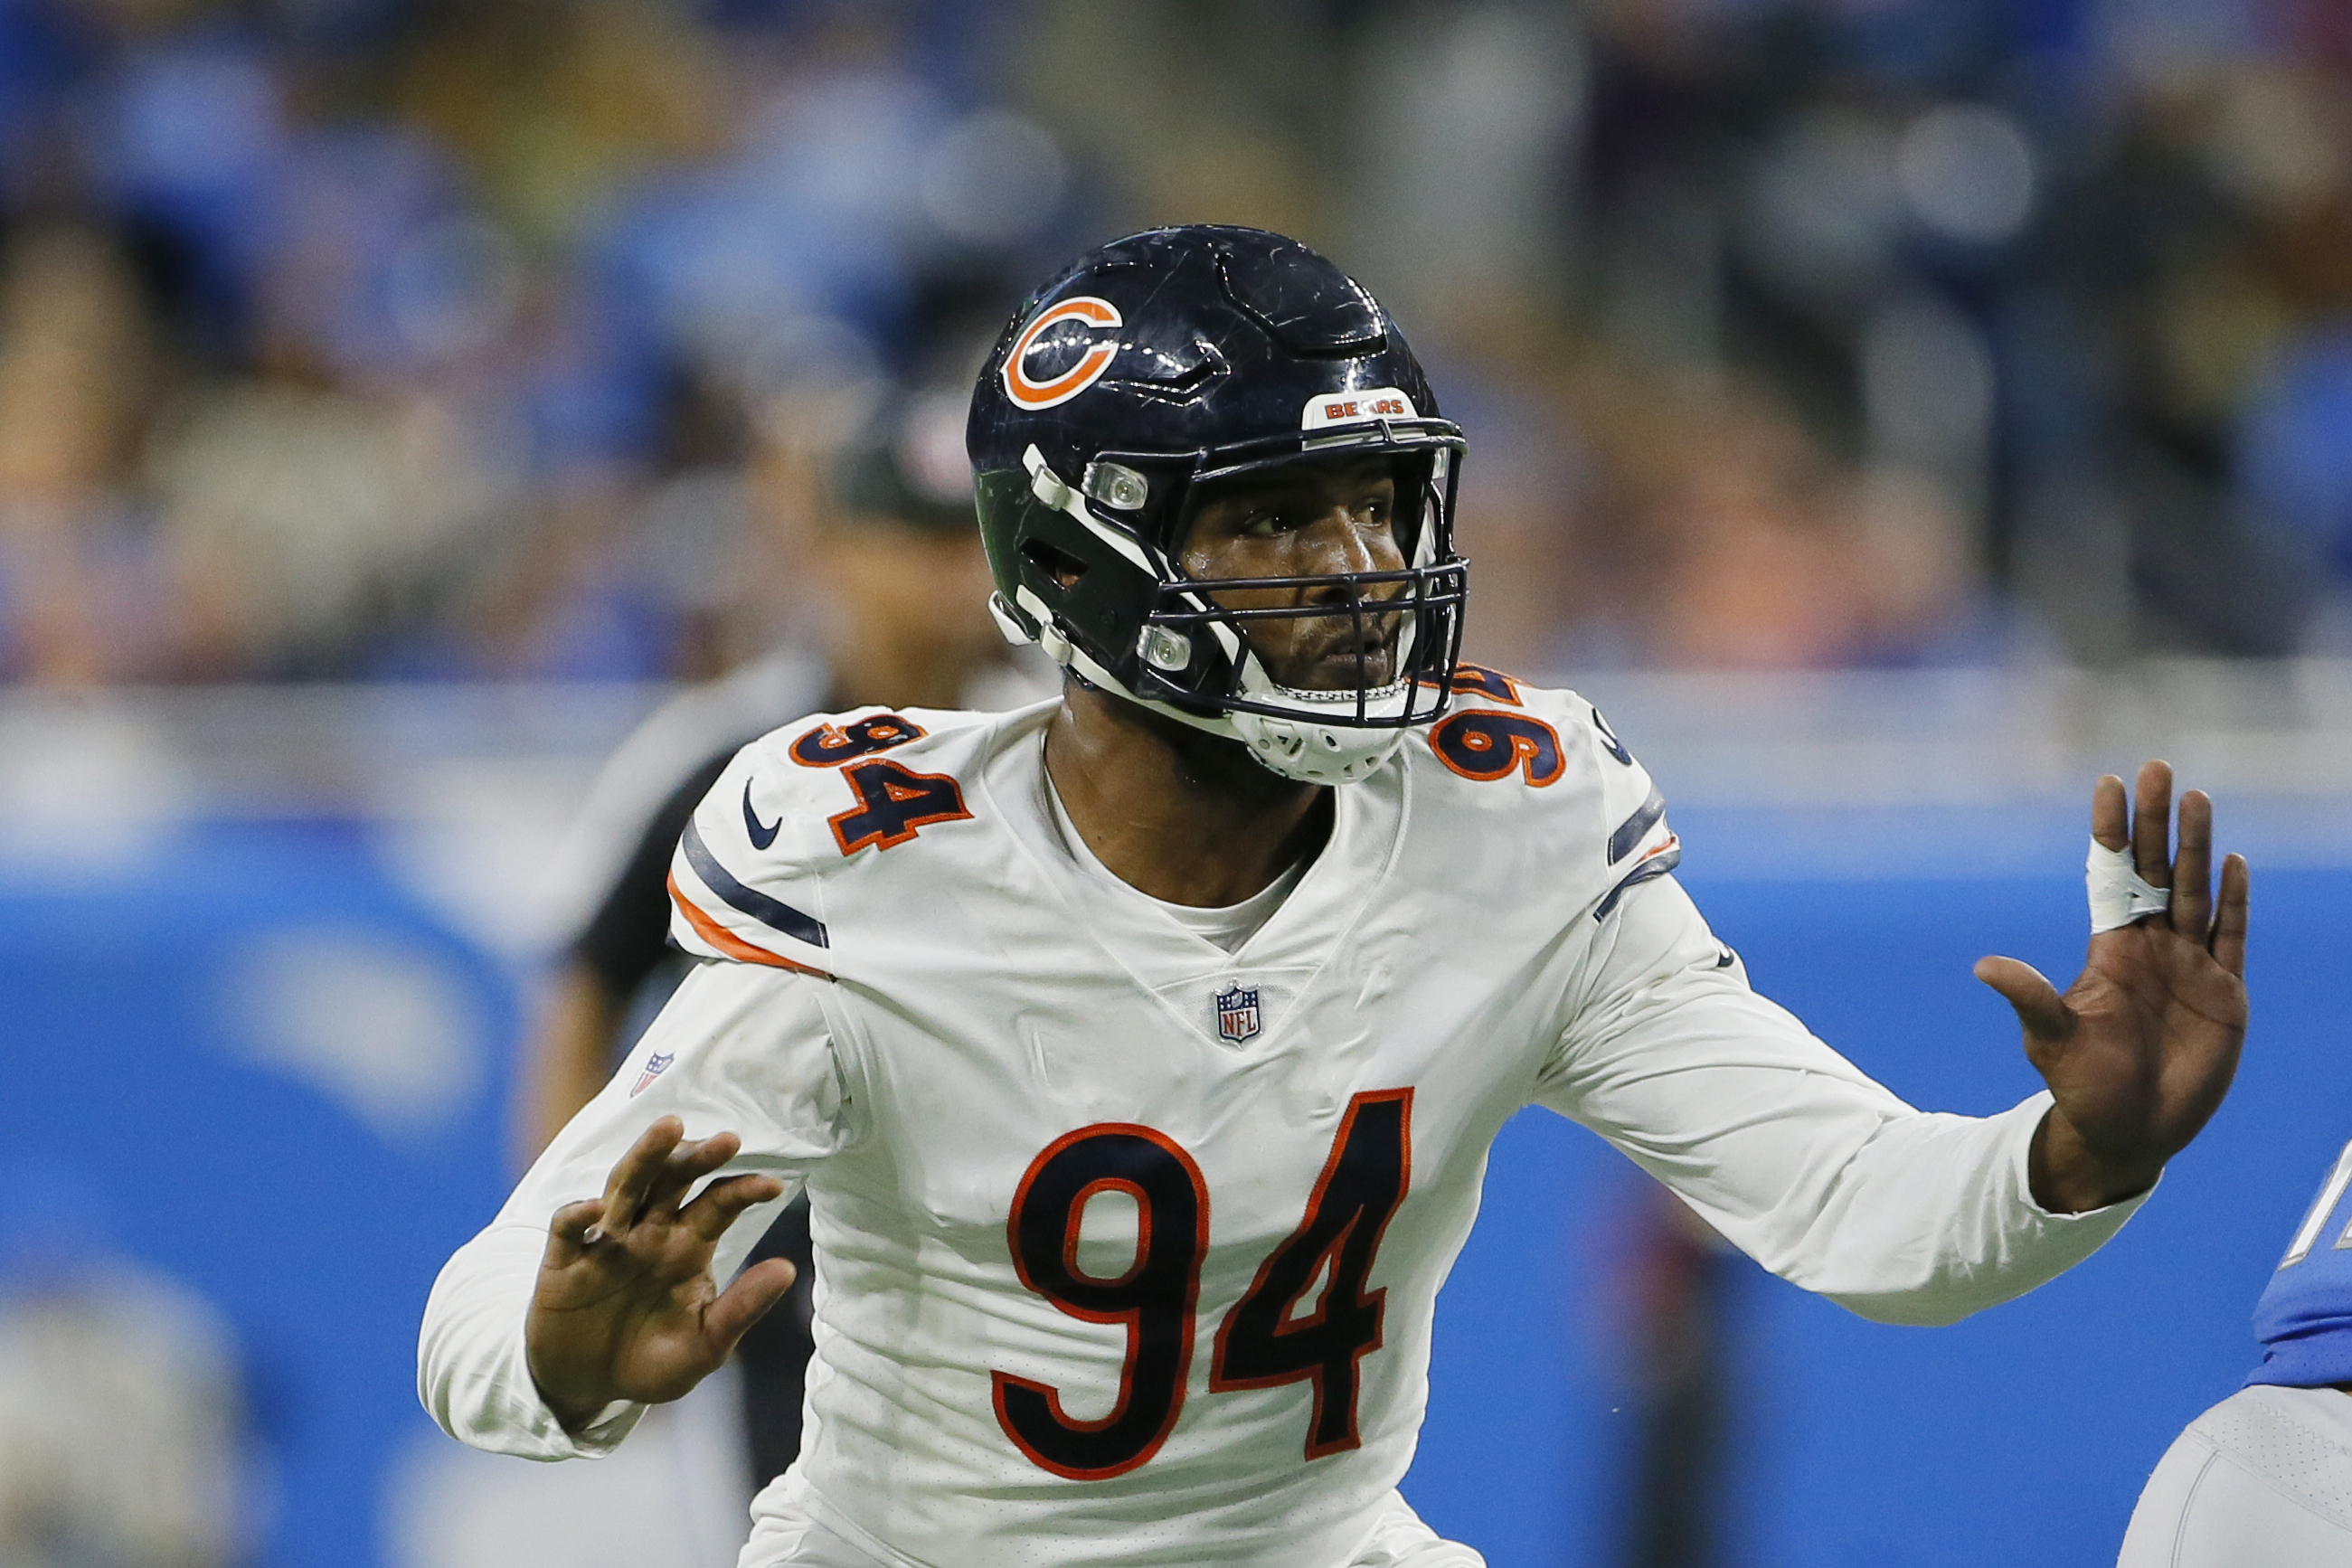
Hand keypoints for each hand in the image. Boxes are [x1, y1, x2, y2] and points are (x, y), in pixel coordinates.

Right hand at [525, 1116, 795, 1429]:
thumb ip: (741, 1308)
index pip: (718, 1205)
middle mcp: (649, 1232)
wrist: (587, 1388)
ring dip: (646, 1157)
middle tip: (728, 1139)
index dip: (742, 1191)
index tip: (774, 1187)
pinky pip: (568, 1228)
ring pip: (625, 1187)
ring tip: (670, 1128)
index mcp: (687, 1245)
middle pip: (673, 1181)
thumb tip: (789, 1269)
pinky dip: (578, 1214)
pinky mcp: (563, 1261)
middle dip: (697, 1157)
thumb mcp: (704, 1345)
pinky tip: (595, 1209)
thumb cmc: (650, 1362)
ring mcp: (606, 1241)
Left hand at [1975, 760, 2248, 1212]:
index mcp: (2109, 949)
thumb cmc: (2083, 1086)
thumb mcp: (2050, 1038)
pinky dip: (2234, 902)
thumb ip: (2028, 999)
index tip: (2108, 782)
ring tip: (2195, 798)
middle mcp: (2151, 947)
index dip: (2111, 831)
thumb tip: (1983, 966)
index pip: (2110, 874)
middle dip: (2157, 821)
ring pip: (2197, 893)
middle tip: (2156, 766)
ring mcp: (2190, 967)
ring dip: (2197, 847)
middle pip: (2157, 870)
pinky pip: (2230, 937)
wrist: (2129, 1132)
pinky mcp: (2224, 994)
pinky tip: (2232, 862)